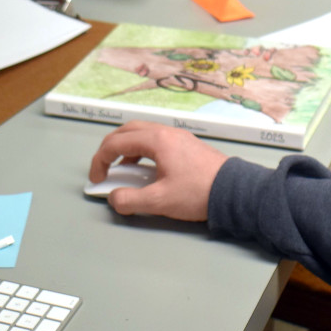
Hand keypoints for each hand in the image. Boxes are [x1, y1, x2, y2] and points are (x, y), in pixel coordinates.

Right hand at [89, 120, 227, 220]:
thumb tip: (114, 198)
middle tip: (103, 167)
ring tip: (123, 170)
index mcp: (157, 140)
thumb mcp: (159, 200)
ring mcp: (178, 136)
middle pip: (128, 130)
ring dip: (127, 148)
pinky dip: (142, 151)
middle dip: (110, 147)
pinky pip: (156, 140)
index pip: (116, 142)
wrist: (234, 191)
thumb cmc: (197, 193)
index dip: (100, 161)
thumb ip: (130, 200)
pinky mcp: (187, 145)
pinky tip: (145, 170)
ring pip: (143, 133)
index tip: (97, 180)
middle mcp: (166, 132)